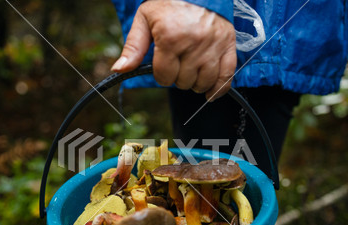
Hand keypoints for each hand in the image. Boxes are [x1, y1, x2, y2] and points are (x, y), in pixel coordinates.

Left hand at [111, 0, 235, 100]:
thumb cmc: (168, 3)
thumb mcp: (144, 20)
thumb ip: (133, 47)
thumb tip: (119, 69)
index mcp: (170, 38)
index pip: (164, 77)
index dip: (162, 74)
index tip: (163, 65)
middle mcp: (194, 43)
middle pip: (184, 82)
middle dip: (178, 77)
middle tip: (178, 62)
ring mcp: (213, 46)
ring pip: (203, 83)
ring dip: (195, 83)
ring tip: (192, 71)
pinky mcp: (228, 45)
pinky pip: (226, 77)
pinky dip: (218, 89)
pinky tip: (210, 93)